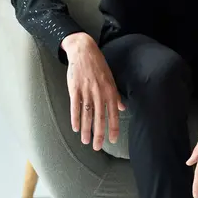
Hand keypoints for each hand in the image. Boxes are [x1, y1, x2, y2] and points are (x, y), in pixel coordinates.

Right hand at [61, 33, 125, 149]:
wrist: (84, 50)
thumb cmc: (98, 65)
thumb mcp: (110, 78)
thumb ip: (115, 95)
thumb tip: (122, 108)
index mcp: (109, 90)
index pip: (113, 113)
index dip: (113, 127)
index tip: (112, 140)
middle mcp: (99, 92)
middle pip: (99, 117)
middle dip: (99, 133)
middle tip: (97, 147)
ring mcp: (86, 90)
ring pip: (87, 114)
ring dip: (86, 129)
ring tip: (85, 141)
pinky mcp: (75, 88)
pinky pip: (75, 106)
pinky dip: (75, 118)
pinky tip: (75, 128)